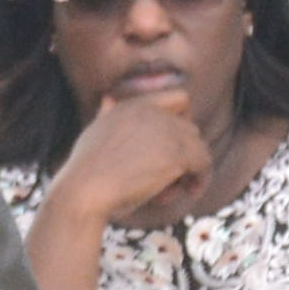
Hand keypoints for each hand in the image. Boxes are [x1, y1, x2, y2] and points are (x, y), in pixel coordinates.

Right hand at [43, 88, 214, 228]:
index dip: (185, 120)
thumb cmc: (85, 170)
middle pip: (191, 128)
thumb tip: (108, 99)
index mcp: (133, 104)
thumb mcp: (94, 131)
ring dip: (190, 170)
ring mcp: (166, 130)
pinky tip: (190, 192)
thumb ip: (106, 114)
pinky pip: (204, 164)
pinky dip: (201, 179)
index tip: (177, 145)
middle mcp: (152, 112)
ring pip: (199, 147)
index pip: (180, 98)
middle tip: (171, 177)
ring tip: (173, 190)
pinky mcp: (177, 154)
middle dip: (185, 153)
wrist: (84, 190)